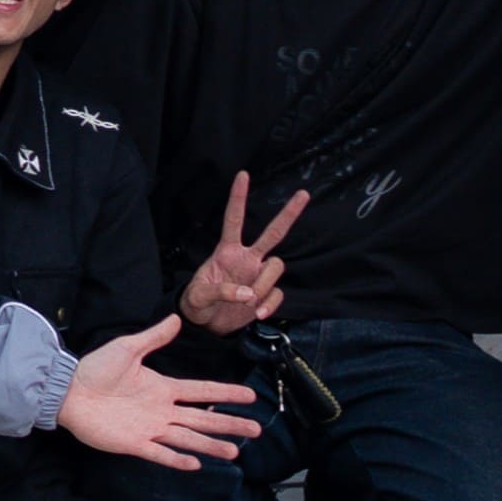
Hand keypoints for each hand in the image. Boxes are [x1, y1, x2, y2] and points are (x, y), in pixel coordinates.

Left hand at [58, 319, 263, 472]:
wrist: (68, 390)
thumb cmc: (95, 369)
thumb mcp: (128, 348)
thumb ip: (154, 337)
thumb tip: (177, 319)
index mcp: (163, 388)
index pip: (202, 390)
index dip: (226, 393)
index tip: (249, 396)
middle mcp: (161, 410)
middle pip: (202, 418)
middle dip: (229, 423)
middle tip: (256, 430)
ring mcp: (150, 428)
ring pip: (188, 438)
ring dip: (210, 445)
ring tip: (234, 452)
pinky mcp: (134, 443)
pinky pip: (160, 453)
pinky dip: (177, 459)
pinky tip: (196, 464)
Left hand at [178, 174, 307, 337]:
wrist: (206, 325)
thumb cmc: (197, 303)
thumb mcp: (198, 296)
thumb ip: (220, 292)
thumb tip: (247, 294)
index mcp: (227, 251)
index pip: (234, 219)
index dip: (238, 198)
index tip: (243, 175)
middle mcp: (247, 259)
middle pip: (273, 232)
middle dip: (288, 214)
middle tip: (303, 194)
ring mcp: (258, 275)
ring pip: (277, 266)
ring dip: (264, 284)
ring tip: (247, 302)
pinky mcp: (265, 295)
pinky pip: (277, 293)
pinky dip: (270, 304)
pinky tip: (258, 314)